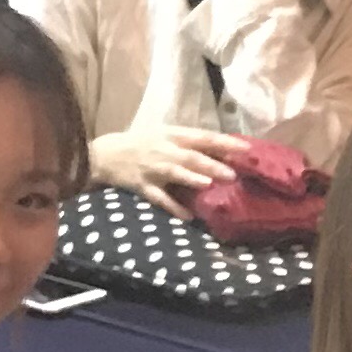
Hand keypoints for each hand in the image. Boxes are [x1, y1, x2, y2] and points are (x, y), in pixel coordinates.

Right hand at [92, 123, 248, 210]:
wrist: (105, 154)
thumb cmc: (143, 144)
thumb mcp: (166, 136)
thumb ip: (193, 144)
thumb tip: (226, 154)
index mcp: (173, 135)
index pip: (203, 137)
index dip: (224, 143)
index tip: (246, 149)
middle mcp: (163, 150)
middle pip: (190, 157)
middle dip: (210, 165)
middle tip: (232, 174)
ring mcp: (152, 169)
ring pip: (174, 173)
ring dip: (190, 179)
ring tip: (207, 185)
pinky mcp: (142, 186)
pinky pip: (158, 198)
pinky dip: (172, 207)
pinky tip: (187, 216)